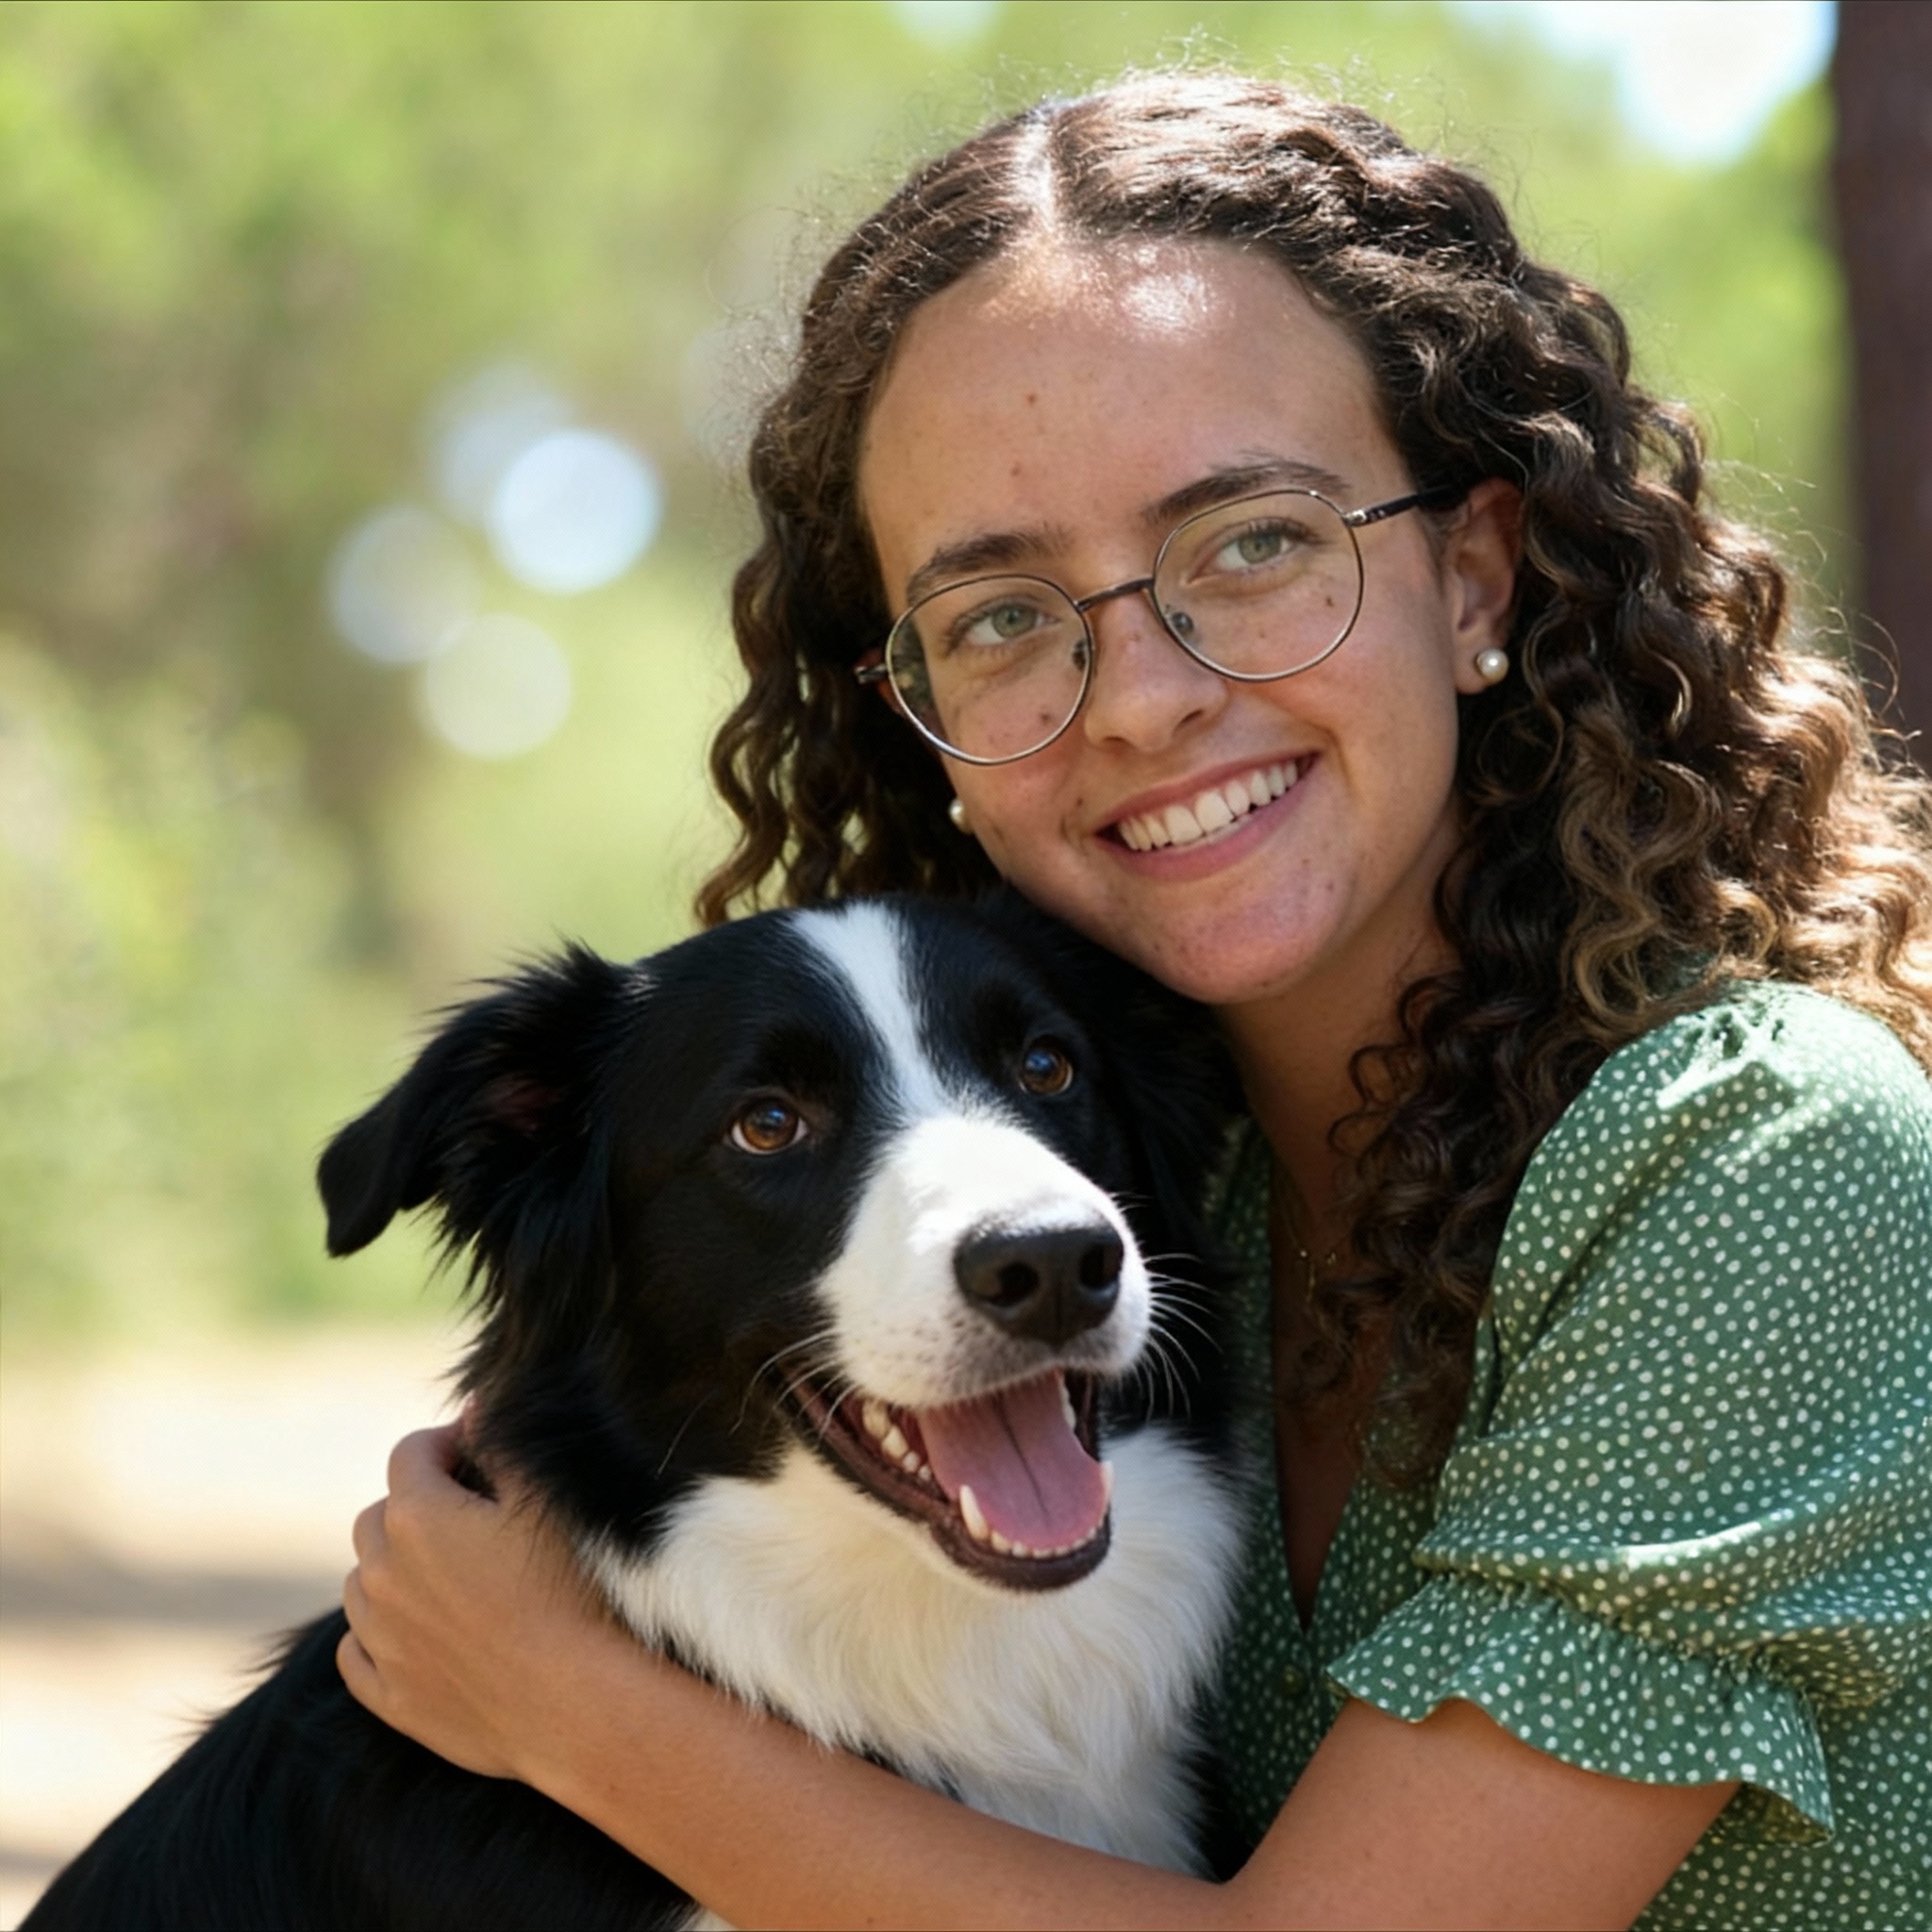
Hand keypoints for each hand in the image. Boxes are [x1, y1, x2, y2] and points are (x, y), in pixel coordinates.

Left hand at [338, 1419, 625, 1780]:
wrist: (574, 1703)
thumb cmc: (569, 1592)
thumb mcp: (544, 1500)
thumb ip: (501, 1445)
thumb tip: (474, 1408)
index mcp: (418, 1517)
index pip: (411, 1454)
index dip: (446, 1443)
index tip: (478, 1452)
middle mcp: (382, 1575)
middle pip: (377, 1518)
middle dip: (414, 1505)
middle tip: (468, 1515)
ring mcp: (381, 1640)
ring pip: (362, 1585)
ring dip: (394, 1569)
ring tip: (451, 1576)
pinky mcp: (390, 1697)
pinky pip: (358, 1653)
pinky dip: (379, 1633)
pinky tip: (421, 1631)